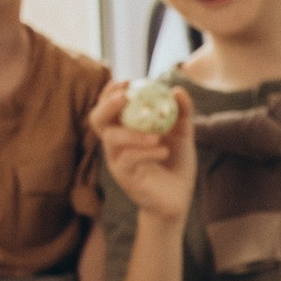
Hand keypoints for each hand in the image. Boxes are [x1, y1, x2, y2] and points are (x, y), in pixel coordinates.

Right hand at [91, 82, 198, 227]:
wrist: (179, 198)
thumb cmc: (176, 163)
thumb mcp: (183, 135)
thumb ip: (182, 113)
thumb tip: (178, 90)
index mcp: (124, 128)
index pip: (108, 105)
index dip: (110, 91)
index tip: (127, 81)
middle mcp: (115, 143)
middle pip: (97, 119)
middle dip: (107, 105)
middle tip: (125, 96)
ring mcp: (117, 161)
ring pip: (112, 140)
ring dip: (133, 133)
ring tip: (157, 135)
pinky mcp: (124, 177)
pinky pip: (128, 160)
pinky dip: (146, 152)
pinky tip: (164, 151)